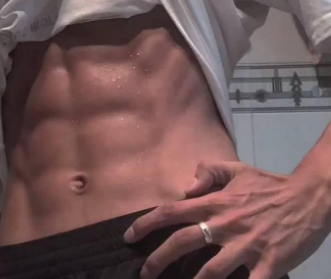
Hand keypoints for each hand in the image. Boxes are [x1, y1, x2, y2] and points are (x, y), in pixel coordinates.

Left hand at [123, 161, 330, 278]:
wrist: (307, 198)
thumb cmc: (268, 185)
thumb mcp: (237, 169)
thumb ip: (209, 171)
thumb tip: (185, 186)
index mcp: (214, 202)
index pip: (171, 211)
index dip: (146, 223)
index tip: (129, 236)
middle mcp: (224, 224)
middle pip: (182, 243)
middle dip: (157, 259)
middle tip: (144, 272)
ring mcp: (246, 246)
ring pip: (210, 272)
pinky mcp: (268, 264)